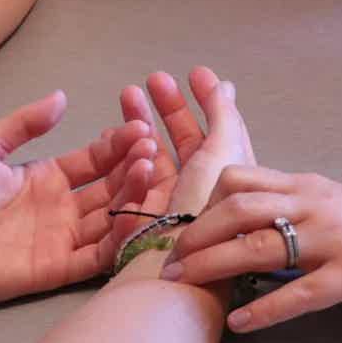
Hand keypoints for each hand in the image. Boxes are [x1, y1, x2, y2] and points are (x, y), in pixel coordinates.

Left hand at [0, 91, 156, 310]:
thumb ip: (23, 123)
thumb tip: (61, 96)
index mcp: (48, 178)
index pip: (95, 159)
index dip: (118, 144)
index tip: (139, 126)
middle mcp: (62, 208)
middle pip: (111, 187)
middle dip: (134, 166)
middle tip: (151, 147)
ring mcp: (63, 239)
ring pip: (112, 217)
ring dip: (134, 195)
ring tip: (146, 170)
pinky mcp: (58, 268)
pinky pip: (98, 255)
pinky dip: (121, 238)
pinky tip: (135, 214)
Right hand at [117, 67, 256, 216]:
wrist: (177, 270)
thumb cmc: (205, 211)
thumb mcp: (222, 153)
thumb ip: (222, 116)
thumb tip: (225, 85)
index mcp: (226, 176)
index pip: (215, 130)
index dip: (204, 99)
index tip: (191, 72)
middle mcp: (199, 191)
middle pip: (182, 142)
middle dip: (165, 108)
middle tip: (149, 80)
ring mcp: (169, 206)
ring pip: (152, 158)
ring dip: (139, 125)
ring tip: (128, 97)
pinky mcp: (141, 221)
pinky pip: (130, 185)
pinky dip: (125, 159)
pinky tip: (115, 140)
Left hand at [162, 167, 341, 331]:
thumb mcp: (331, 206)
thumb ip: (289, 208)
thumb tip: (235, 226)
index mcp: (306, 186)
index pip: (238, 180)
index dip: (200, 203)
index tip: (175, 229)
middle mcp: (316, 204)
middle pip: (238, 208)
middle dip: (195, 233)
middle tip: (167, 261)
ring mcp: (337, 238)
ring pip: (261, 244)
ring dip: (214, 264)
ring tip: (185, 283)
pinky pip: (302, 292)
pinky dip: (265, 308)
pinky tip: (240, 322)